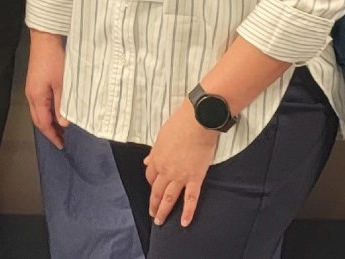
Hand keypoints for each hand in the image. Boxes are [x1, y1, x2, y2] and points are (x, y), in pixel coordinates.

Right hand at [25, 31, 68, 149]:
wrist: (45, 39)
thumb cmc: (54, 61)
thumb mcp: (62, 84)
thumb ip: (62, 104)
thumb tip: (63, 124)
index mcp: (37, 98)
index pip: (43, 123)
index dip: (52, 135)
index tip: (61, 145)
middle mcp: (31, 96)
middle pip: (38, 120)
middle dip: (49, 131)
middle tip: (62, 139)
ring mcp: (31, 89)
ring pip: (38, 112)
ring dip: (49, 121)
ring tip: (61, 128)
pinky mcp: (35, 82)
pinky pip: (40, 103)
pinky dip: (48, 111)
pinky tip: (57, 110)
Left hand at [145, 100, 219, 226]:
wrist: (197, 122)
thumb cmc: (180, 124)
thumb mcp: (162, 136)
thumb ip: (154, 151)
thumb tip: (147, 160)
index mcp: (157, 158)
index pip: (151, 176)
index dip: (151, 183)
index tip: (153, 187)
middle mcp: (166, 171)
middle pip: (156, 191)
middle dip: (153, 204)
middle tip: (153, 214)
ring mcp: (180, 176)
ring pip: (169, 198)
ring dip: (163, 211)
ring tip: (160, 221)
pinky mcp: (195, 178)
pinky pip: (190, 198)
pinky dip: (187, 212)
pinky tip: (184, 222)